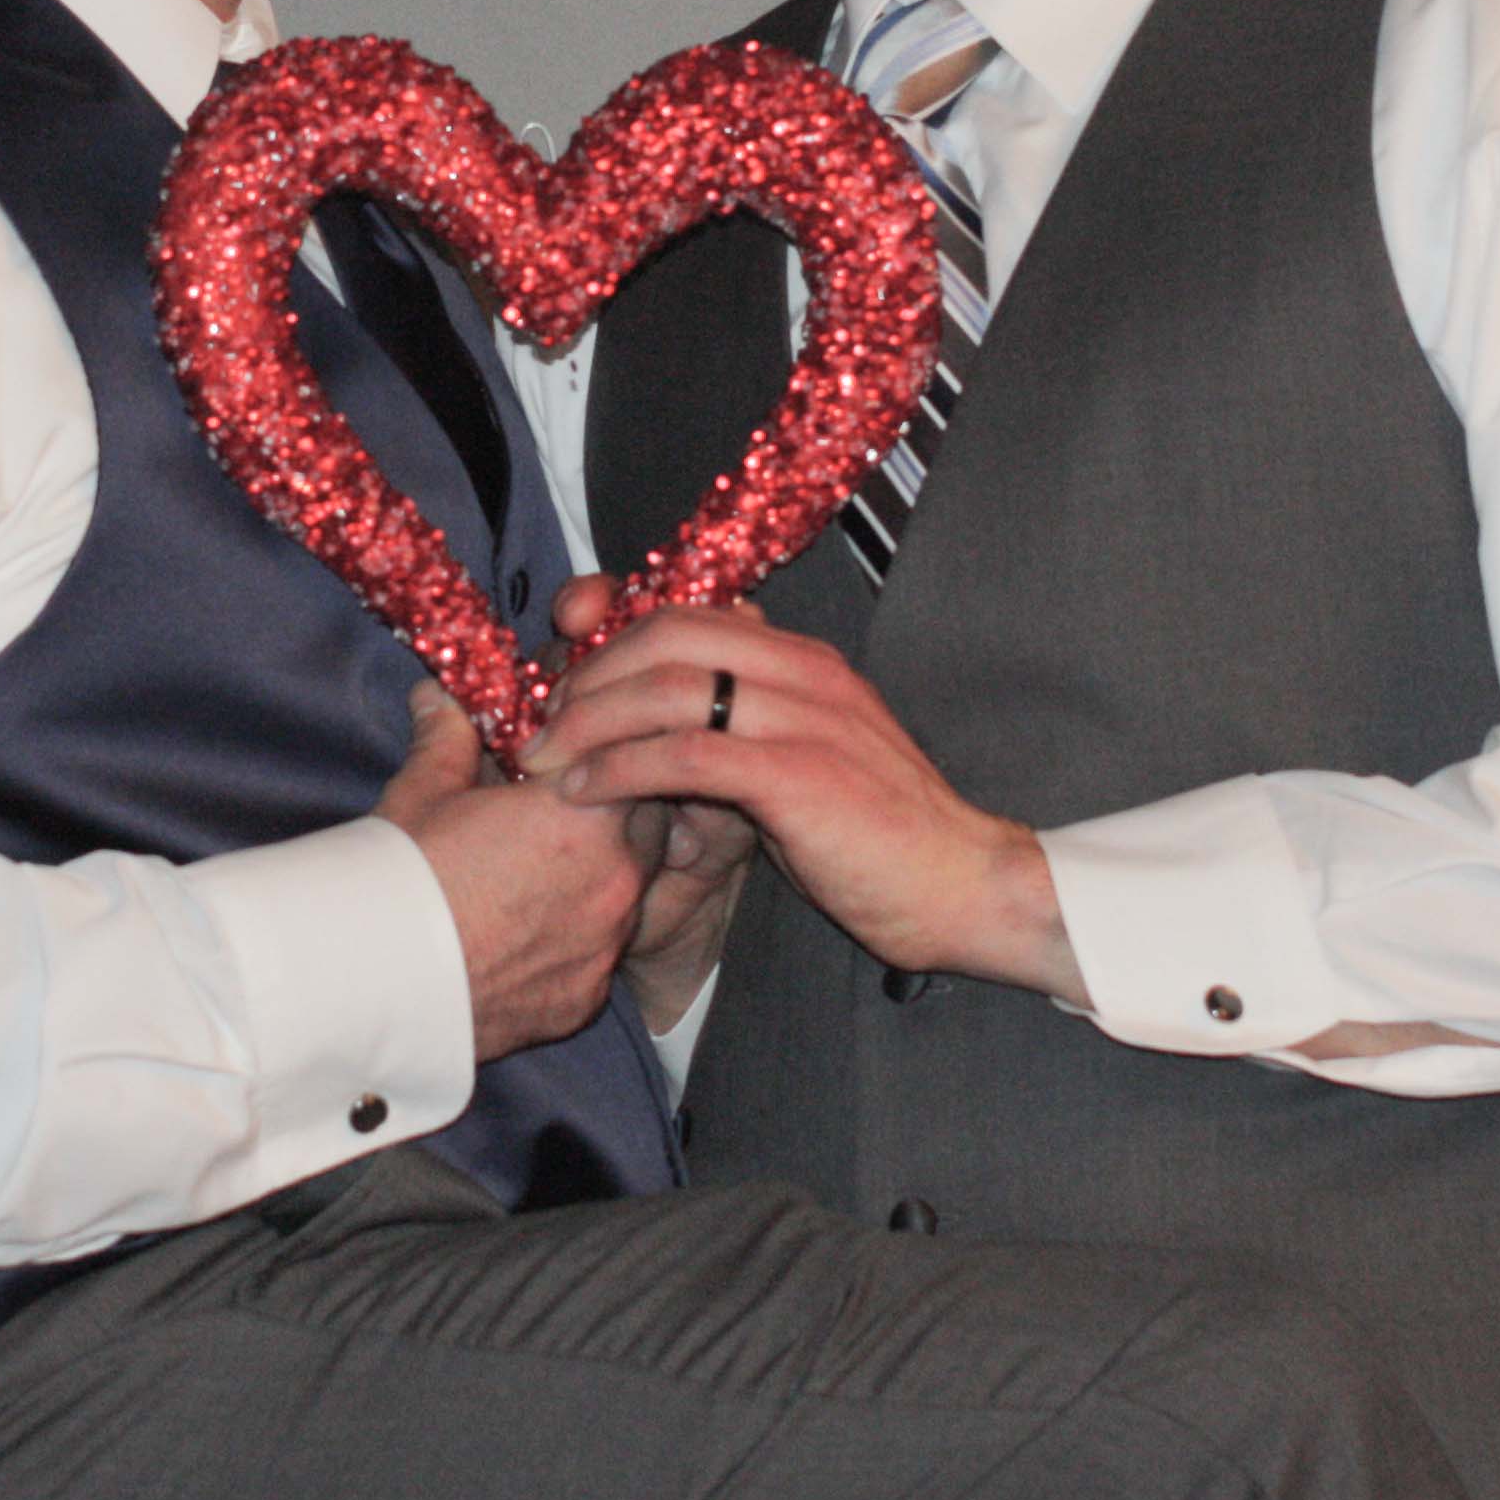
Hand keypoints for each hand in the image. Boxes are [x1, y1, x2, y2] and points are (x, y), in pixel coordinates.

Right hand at [375, 681, 649, 1060]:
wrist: (372, 983)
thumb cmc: (399, 876)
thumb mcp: (423, 790)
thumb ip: (448, 737)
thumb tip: (440, 698)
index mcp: (583, 815)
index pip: (628, 764)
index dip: (599, 759)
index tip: (562, 765)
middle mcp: (614, 881)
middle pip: (647, 829)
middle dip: (615, 814)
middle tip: (559, 815)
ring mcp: (604, 947)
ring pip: (628, 897)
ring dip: (600, 879)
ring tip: (538, 879)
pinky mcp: (584, 1000)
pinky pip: (597, 958)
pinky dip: (575, 942)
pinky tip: (527, 938)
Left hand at [526, 602, 1087, 1005]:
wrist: (960, 887)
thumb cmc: (874, 836)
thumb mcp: (802, 760)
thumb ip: (742, 729)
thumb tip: (660, 723)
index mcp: (802, 659)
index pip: (687, 612)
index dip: (610, 630)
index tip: (559, 669)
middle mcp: (803, 670)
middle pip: (665, 635)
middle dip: (586, 672)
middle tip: (539, 721)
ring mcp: (805, 717)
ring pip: (669, 687)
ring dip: (589, 720)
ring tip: (542, 759)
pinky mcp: (799, 775)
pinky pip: (687, 754)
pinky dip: (620, 767)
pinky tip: (583, 790)